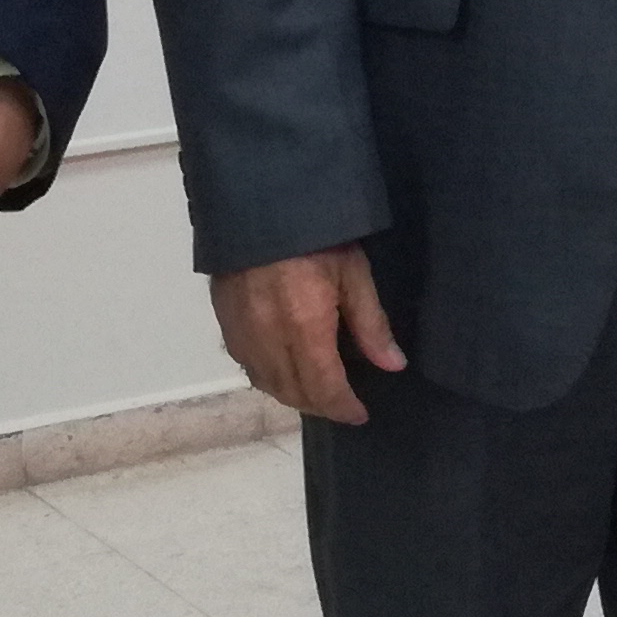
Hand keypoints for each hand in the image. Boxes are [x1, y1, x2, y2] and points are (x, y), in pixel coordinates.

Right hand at [212, 245, 406, 427]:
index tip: (359, 414)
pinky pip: (246, 364)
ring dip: (292, 394)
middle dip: (319, 405)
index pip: (324, 388)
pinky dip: (267, 376)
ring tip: (315, 391)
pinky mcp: (224, 318)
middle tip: (341, 403)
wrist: (259, 202)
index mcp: (305, 328)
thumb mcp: (354, 272)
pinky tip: (282, 367)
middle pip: (293, 392)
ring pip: (266, 383)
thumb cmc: (316, 235)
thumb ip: (371, 324)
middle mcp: (268, 338)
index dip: (342, 408)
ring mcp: (241, 330)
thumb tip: (393, 365)